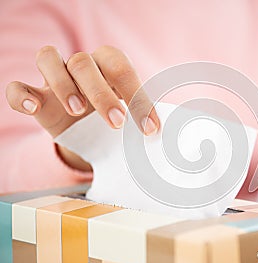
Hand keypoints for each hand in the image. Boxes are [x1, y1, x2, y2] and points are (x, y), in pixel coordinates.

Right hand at [6, 45, 159, 169]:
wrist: (90, 132)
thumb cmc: (114, 118)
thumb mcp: (131, 118)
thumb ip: (142, 119)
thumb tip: (165, 135)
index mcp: (109, 64)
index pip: (121, 68)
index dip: (137, 96)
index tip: (150, 128)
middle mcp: (82, 65)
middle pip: (83, 62)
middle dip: (101, 93)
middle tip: (116, 123)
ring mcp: (55, 78)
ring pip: (49, 58)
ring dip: (63, 84)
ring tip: (77, 112)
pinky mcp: (36, 96)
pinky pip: (17, 86)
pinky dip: (22, 94)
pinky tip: (35, 107)